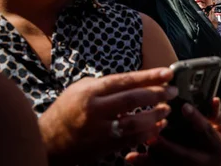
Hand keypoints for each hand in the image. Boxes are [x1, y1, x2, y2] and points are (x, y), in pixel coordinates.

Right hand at [38, 68, 177, 164]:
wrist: (47, 141)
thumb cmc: (67, 109)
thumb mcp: (81, 88)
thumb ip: (107, 84)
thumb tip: (138, 80)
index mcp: (90, 91)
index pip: (125, 81)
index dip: (149, 76)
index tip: (168, 73)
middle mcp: (94, 110)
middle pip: (132, 100)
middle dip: (157, 94)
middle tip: (173, 91)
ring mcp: (98, 131)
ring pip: (134, 123)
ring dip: (155, 116)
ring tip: (168, 110)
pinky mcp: (103, 148)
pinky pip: (130, 141)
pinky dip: (147, 134)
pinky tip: (158, 127)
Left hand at [126, 98, 220, 165]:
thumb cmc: (219, 144)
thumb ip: (217, 115)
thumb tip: (214, 99)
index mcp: (216, 145)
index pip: (205, 130)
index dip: (195, 118)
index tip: (184, 106)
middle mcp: (203, 161)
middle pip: (183, 154)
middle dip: (166, 146)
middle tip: (151, 135)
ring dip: (151, 159)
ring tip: (136, 150)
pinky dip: (145, 165)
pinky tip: (131, 158)